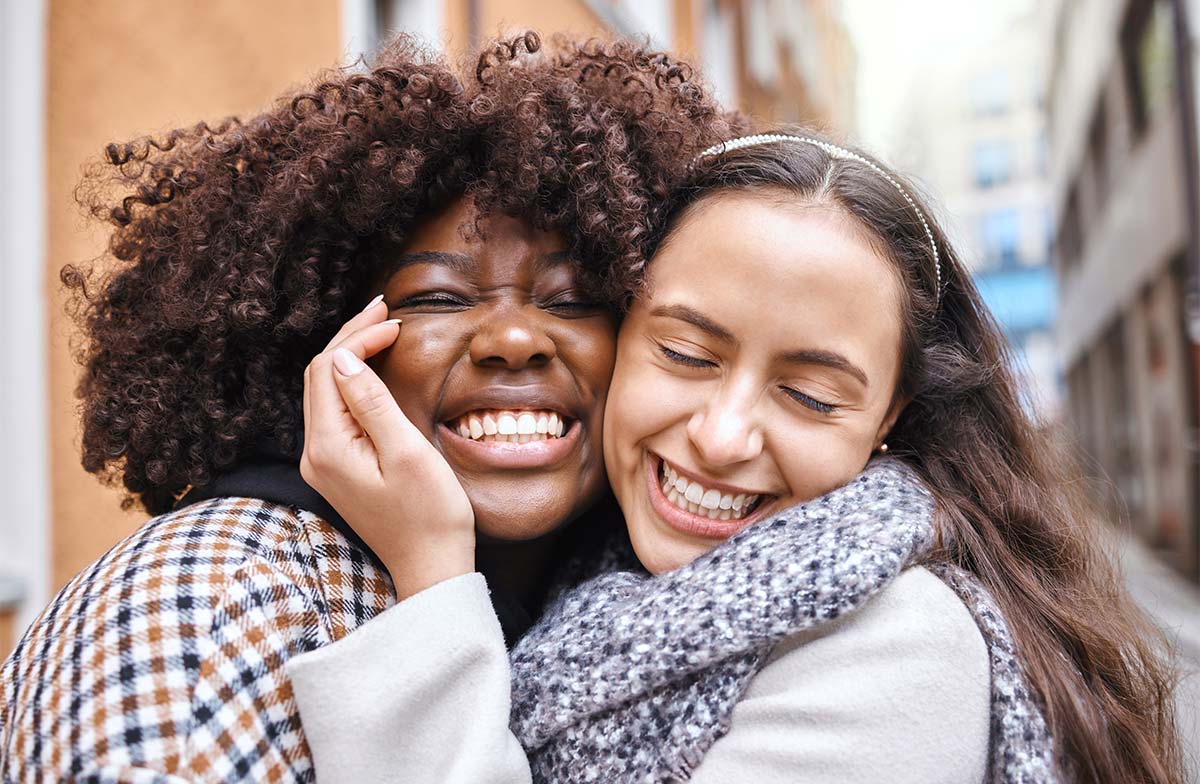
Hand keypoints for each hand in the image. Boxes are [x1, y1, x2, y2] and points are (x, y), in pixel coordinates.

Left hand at [301, 296, 475, 598]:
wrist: (432, 567)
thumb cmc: (430, 514)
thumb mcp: (407, 452)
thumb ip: (372, 403)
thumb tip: (342, 359)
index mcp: (328, 448)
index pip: (327, 370)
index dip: (358, 338)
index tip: (396, 322)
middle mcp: (315, 455)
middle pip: (319, 377)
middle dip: (350, 338)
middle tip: (386, 310)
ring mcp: (324, 464)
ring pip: (325, 393)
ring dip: (349, 357)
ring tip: (380, 329)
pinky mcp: (339, 470)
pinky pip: (336, 413)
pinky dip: (353, 383)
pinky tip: (373, 369)